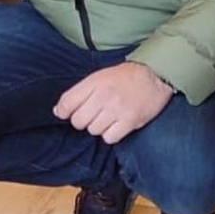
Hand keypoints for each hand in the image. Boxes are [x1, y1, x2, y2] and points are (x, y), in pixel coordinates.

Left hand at [54, 62, 174, 144]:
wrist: (155, 75)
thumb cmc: (125, 77)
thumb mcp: (100, 76)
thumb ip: (79, 92)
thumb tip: (59, 111)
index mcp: (94, 83)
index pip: (67, 103)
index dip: (64, 111)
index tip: (67, 113)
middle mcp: (103, 96)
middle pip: (78, 121)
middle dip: (83, 120)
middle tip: (93, 114)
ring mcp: (116, 110)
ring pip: (93, 130)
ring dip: (98, 127)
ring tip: (108, 117)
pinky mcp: (129, 121)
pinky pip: (109, 138)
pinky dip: (110, 134)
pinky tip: (116, 125)